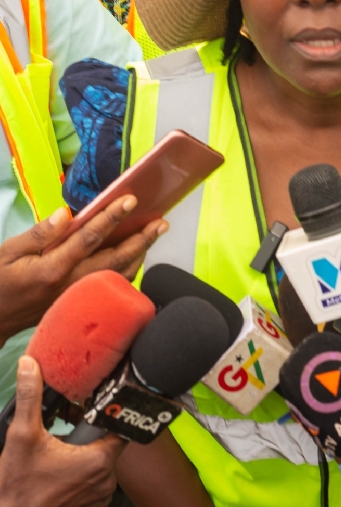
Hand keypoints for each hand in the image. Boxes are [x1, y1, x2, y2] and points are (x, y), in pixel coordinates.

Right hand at [0, 195, 167, 344]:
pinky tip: (137, 256)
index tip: (130, 200)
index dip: (111, 217)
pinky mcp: (80, 305)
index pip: (88, 239)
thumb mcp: (9, 251)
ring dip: (140, 254)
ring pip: (118, 276)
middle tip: (160, 222)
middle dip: (140, 240)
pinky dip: (129, 271)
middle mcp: (70, 285)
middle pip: (114, 260)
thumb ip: (40, 233)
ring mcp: (78, 298)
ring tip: (154, 235)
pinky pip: (111, 287)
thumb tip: (67, 214)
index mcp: (52, 269)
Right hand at [0, 356, 124, 506]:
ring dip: (87, 459)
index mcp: (99, 460)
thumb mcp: (22, 434)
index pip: (120, 429)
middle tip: (68, 435)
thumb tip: (30, 365)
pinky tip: (62, 475)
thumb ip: (31, 395)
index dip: (107, 419)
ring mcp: (99, 501)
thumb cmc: (15, 484)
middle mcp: (106, 482)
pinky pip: (95, 487)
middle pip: (109, 447)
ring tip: (63, 456)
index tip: (93, 413)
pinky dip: (83, 480)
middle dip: (91, 438)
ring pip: (102, 467)